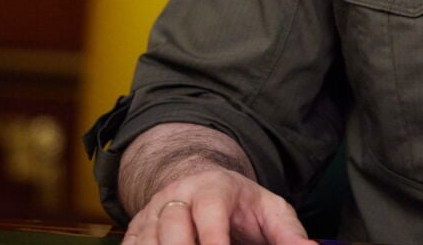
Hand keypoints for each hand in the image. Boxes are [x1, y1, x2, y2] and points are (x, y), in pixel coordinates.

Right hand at [124, 167, 310, 244]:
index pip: (210, 211)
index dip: (213, 237)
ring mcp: (151, 215)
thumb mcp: (270, 209)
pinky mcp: (134, 232)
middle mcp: (176, 197)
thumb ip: (288, 233)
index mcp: (213, 188)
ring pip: (146, 239)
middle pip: (172, 226)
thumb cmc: (240, 204)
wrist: (199, 182)